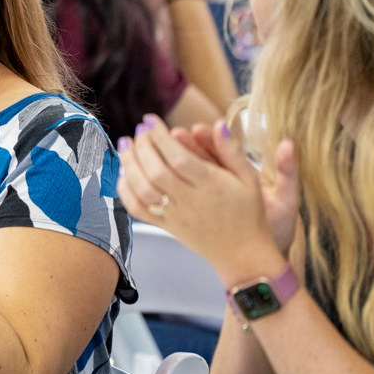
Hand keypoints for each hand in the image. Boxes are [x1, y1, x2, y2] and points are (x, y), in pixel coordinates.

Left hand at [116, 114, 296, 283]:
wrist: (242, 254)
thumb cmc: (247, 213)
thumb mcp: (249, 179)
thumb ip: (232, 151)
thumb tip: (219, 123)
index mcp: (211, 186)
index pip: (179, 158)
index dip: (160, 137)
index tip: (150, 120)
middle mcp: (190, 201)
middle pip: (156, 172)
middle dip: (142, 147)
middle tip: (139, 131)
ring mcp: (175, 215)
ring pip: (143, 190)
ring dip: (129, 165)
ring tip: (126, 145)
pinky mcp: (165, 226)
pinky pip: (138, 210)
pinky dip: (125, 190)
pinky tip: (124, 172)